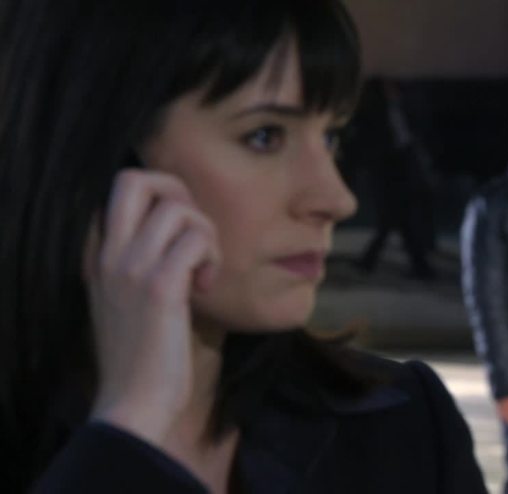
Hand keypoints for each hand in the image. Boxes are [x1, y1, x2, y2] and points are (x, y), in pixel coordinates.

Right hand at [84, 169, 220, 445]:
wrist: (134, 402)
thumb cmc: (143, 354)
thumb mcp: (129, 299)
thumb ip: (142, 262)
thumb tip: (182, 231)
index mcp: (98, 255)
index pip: (119, 189)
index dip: (160, 198)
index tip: (178, 235)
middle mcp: (109, 254)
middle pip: (136, 178)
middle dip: (178, 192)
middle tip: (194, 234)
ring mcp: (131, 269)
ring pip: (178, 209)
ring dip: (205, 234)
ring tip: (205, 270)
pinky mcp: (160, 287)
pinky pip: (195, 241)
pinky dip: (212, 258)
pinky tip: (207, 286)